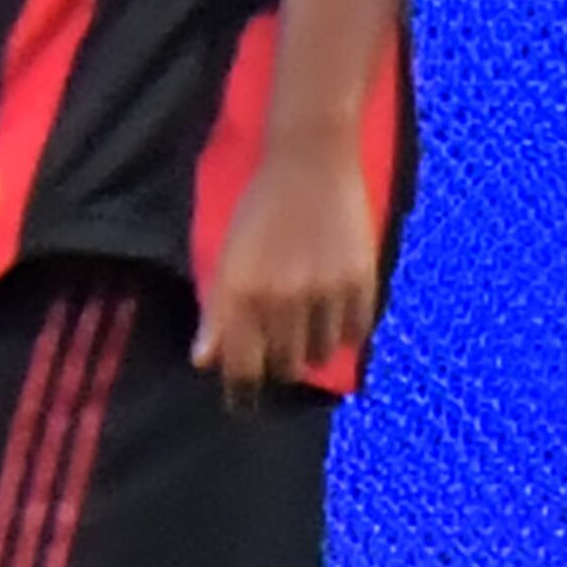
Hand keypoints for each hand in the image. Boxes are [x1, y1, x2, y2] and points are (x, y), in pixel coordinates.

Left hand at [193, 139, 380, 395]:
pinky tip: (332, 314)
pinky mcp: (362, 283)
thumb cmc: (260, 210)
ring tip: (303, 323)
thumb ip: (217, 313)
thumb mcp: (227, 258)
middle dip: (277, 366)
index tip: (241, 402)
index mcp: (242, 294)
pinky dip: (343, 333)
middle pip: (285, 367)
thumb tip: (204, 361)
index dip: (240, 392)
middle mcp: (283, 299)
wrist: (310, 164)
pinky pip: (355, 335)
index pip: (242, 367)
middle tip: (275, 354)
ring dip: (310, 349)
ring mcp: (326, 293)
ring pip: (321, 355)